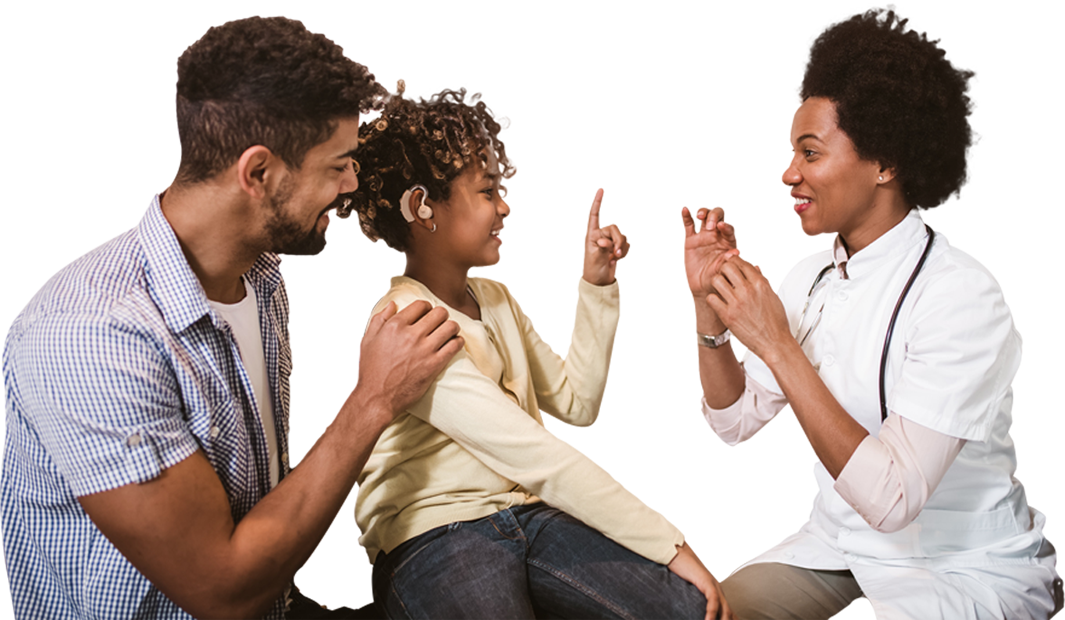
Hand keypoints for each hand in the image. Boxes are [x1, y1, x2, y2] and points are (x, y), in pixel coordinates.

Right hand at [354, 300, 463, 415]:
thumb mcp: (368, 340)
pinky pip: (455, 346)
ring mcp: (424, 350)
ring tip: (449, 332)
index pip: (421, 305)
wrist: (377, 398)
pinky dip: (458, 342)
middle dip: (442, 315)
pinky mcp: (434, 365)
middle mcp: (411, 335)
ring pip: (451, 327)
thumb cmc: (371, 369)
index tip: (428, 314)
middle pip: (439, 313)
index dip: (427, 307)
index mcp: (395, 326)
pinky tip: (454, 343)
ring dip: (452, 328)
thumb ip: (379, 318)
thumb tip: (393, 304)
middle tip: (440, 322)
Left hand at [582, 188, 629, 285]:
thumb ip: (602, 248)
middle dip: (618, 240)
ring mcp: (609, 241)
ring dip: (622, 248)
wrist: (600, 282)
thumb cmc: (593, 270)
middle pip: (614, 228)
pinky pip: (626, 243)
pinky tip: (617, 259)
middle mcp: (600, 235)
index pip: (594, 215)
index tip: (601, 190)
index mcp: (591, 235)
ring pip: (622, 236)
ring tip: (615, 259)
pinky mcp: (617, 247)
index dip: (597, 202)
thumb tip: (605, 241)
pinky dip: (625, 251)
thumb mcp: (596, 259)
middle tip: (616, 253)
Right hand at [668, 541, 733, 619]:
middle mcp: (717, 586)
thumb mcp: (690, 582)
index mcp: (714, 587)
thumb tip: (691, 605)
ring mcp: (713, 584)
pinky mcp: (707, 581)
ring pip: (725, 609)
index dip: (731, 619)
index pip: (727, 608)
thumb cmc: (680, 564)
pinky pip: (713, 600)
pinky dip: (711, 612)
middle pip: (729, 611)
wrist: (676, 549)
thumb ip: (695, 592)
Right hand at [682, 206, 738, 300]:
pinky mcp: (690, 240)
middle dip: (714, 215)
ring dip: (704, 211)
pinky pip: (688, 224)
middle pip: (718, 216)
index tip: (721, 226)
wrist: (702, 287)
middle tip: (710, 225)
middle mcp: (717, 235)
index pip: (729, 229)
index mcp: (728, 242)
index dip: (726, 226)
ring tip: (700, 215)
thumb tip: (735, 252)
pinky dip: (686, 216)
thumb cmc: (716, 279)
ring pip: (704, 216)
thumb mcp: (722, 272)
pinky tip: (685, 210)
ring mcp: (703, 236)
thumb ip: (728, 262)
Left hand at [706, 255, 791, 361]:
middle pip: (726, 267)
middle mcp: (747, 290)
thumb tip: (754, 269)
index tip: (732, 266)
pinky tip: (719, 302)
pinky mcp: (727, 316)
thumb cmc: (775, 321)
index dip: (734, 262)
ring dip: (718, 283)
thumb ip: (761, 281)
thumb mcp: (772, 296)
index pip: (740, 262)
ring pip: (716, 280)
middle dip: (725, 270)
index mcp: (760, 284)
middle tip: (726, 277)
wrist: (774, 342)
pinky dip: (713, 299)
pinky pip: (711, 298)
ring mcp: (736, 303)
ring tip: (722, 290)